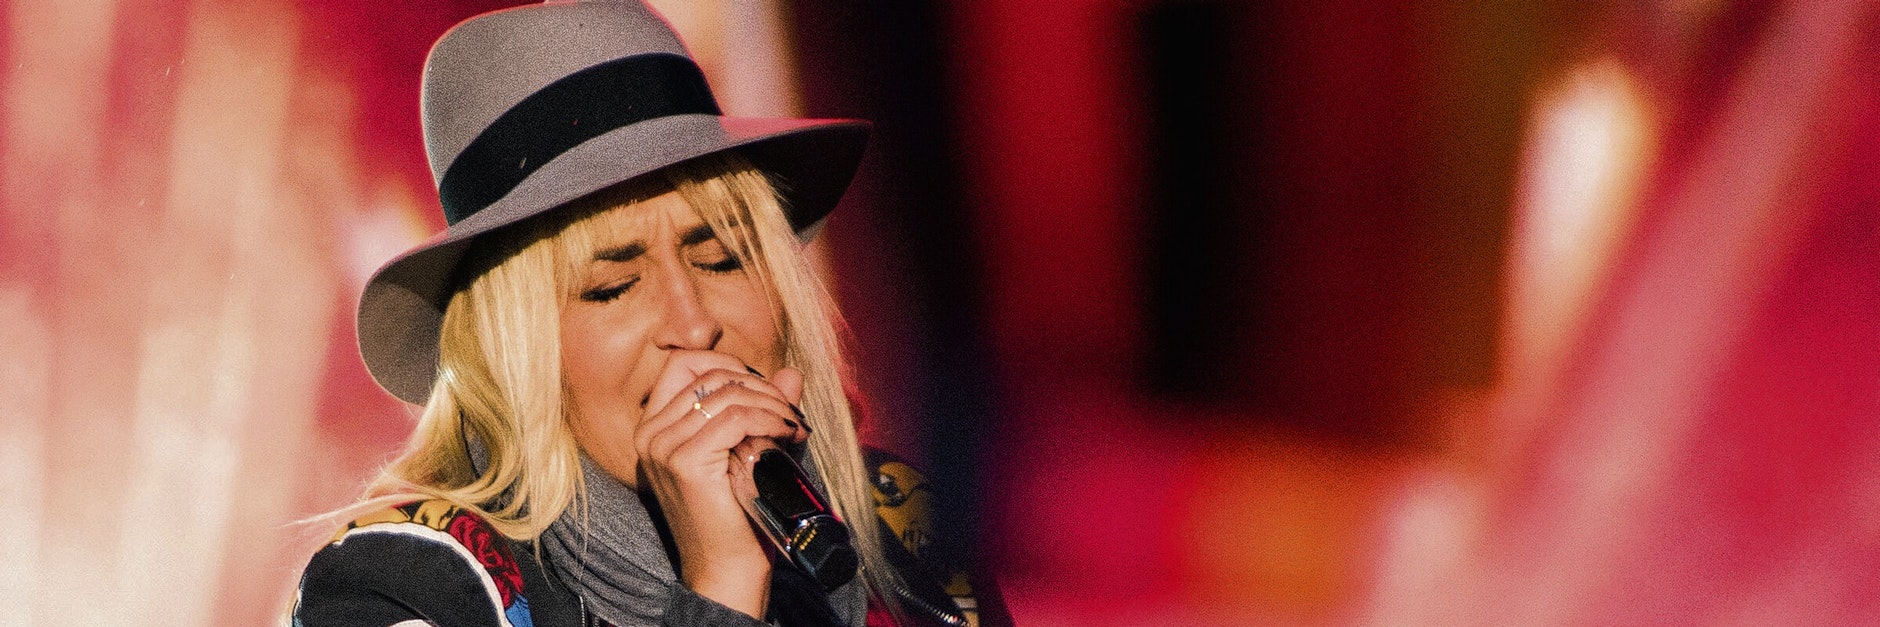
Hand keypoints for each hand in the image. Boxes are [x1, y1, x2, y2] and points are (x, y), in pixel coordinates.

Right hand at [634, 350, 808, 617]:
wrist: (726, 566)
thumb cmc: (736, 510)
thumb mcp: (746, 448)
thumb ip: (763, 409)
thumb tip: (792, 373)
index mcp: (653, 425)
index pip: (686, 362)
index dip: (730, 364)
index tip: (766, 390)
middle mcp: (649, 432)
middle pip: (710, 374)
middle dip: (760, 386)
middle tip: (790, 413)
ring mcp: (662, 446)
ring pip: (727, 395)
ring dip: (772, 404)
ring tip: (794, 426)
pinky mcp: (683, 462)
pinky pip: (735, 419)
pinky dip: (769, 419)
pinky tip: (788, 434)